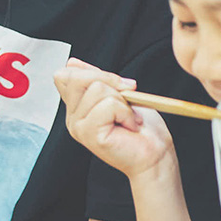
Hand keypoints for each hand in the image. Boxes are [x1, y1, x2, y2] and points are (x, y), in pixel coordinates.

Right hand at [54, 57, 173, 179]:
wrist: (156, 157)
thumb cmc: (143, 129)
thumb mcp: (118, 94)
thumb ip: (95, 80)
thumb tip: (72, 62)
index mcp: (76, 108)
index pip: (64, 75)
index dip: (91, 72)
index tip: (118, 86)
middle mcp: (72, 118)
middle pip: (74, 77)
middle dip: (107, 79)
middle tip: (128, 97)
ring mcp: (78, 127)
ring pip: (96, 89)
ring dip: (122, 100)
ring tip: (129, 118)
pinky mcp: (90, 134)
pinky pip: (108, 105)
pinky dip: (126, 112)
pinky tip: (130, 126)